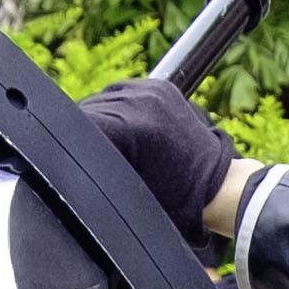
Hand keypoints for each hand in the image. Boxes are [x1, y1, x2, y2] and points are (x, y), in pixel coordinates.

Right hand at [82, 78, 237, 238]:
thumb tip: (70, 158)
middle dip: (87, 133)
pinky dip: (118, 109)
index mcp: (129, 125)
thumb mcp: (127, 189)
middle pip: (89, 109)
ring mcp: (151, 89)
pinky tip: (125, 131)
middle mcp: (140, 100)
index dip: (72, 145)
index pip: (81, 125)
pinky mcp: (160, 86)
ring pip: (103, 99)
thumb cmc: (175, 202)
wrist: (218, 187)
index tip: (71, 161)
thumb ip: (98, 166)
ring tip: (111, 146)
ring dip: (101, 119)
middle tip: (91, 158)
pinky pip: (123, 93)